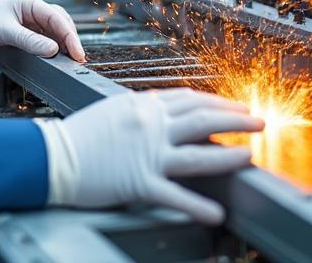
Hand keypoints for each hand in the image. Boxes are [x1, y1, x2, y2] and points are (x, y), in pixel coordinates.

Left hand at [0, 0, 85, 60]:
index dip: (70, 36)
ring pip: (56, 31)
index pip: (57, 18)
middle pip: (61, 23)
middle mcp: (34, 9)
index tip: (77, 53)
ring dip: (64, 45)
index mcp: (30, 2)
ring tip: (70, 61)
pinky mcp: (27, 31)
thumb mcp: (3, 31)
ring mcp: (31, 20)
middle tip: (78, 60)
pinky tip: (57, 58)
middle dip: (71, 40)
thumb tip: (53, 50)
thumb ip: (29, 41)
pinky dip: (54, 48)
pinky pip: (46, 39)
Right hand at [36, 88, 263, 223]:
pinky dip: (198, 206)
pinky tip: (216, 212)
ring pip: (200, 155)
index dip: (218, 102)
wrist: (53, 154)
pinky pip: (176, 195)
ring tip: (251, 156)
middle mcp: (150, 125)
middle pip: (204, 119)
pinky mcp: (140, 182)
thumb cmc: (76, 133)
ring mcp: (148, 154)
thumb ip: (141, 110)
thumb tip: (163, 111)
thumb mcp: (112, 108)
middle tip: (258, 122)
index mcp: (143, 105)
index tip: (235, 105)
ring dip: (230, 156)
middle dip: (236, 120)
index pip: (190, 99)